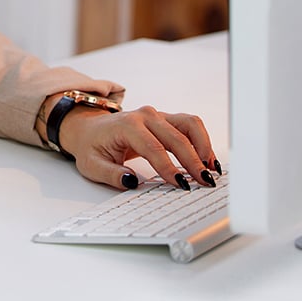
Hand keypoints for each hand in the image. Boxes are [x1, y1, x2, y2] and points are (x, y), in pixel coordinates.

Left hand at [56, 103, 220, 189]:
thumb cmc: (92, 146)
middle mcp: (145, 116)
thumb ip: (111, 174)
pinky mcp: (166, 120)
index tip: (181, 185)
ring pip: (189, 125)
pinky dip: (202, 140)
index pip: (152, 147)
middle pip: (176, 137)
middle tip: (204, 183)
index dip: (169, 167)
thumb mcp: (92, 165)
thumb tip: (131, 182)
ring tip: (211, 170)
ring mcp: (157, 116)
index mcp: (126, 126)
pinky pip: (190, 125)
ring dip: (203, 146)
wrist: (89, 129)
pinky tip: (208, 159)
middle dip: (192, 161)